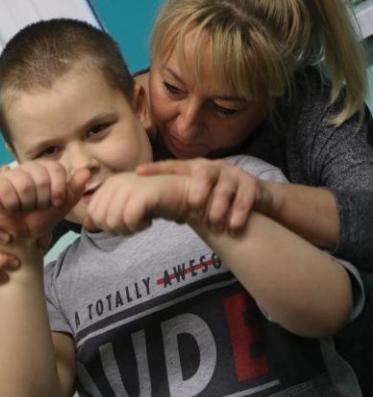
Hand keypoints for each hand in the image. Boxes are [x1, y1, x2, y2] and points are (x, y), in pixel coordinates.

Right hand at [0, 160, 88, 240]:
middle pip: (41, 177)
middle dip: (43, 199)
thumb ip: (74, 190)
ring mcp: (9, 176)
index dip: (59, 189)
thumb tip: (86, 172)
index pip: (56, 168)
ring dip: (28, 203)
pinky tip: (12, 208)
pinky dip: (12, 204)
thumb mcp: (61, 208)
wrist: (21, 237)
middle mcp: (26, 168)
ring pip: (24, 184)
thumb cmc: (39, 220)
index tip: (56, 202)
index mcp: (43, 169)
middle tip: (37, 206)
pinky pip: (6, 190)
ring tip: (24, 208)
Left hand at [86, 172, 188, 233]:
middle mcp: (116, 181)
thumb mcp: (127, 204)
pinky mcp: (143, 193)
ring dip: (128, 229)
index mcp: (110, 183)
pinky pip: (129, 220)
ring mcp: (129, 185)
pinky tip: (148, 220)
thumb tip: (88, 224)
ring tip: (141, 222)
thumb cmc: (155, 202)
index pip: (93, 213)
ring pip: (113, 221)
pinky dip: (139, 227)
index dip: (107, 226)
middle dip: (117, 229)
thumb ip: (108, 211)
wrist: (182, 193)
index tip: (125, 222)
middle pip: (101, 220)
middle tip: (134, 224)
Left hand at [137, 158, 271, 232]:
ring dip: (217, 212)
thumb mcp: (201, 195)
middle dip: (197, 195)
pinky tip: (232, 230)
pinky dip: (236, 218)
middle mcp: (215, 167)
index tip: (138, 172)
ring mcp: (234, 174)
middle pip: (202, 174)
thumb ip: (181, 199)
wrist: (258, 198)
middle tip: (195, 214)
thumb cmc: (221, 200)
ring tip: (215, 227)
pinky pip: (243, 201)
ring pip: (223, 191)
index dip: (157, 168)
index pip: (174, 166)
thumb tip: (153, 213)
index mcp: (197, 169)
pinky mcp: (252, 185)